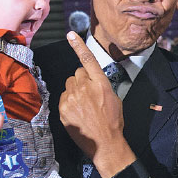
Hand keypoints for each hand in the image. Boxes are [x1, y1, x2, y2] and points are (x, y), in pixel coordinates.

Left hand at [59, 32, 135, 177]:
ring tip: (84, 106)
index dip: (79, 45)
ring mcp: (72, 98)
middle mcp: (85, 88)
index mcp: (100, 83)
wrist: (105, 142)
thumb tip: (91, 80)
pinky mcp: (63, 108)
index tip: (71, 34)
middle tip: (89, 95)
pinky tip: (78, 113)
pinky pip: (63, 97)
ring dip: (74, 91)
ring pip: (69, 85)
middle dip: (81, 81)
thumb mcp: (114, 98)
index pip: (88, 59)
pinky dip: (69, 103)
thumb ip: (101, 85)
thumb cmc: (113, 121)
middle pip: (77, 73)